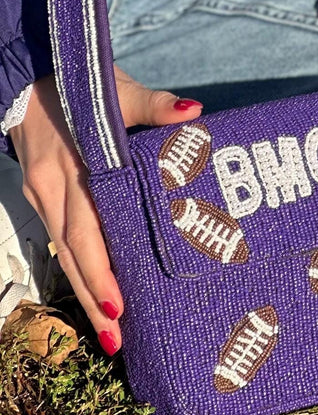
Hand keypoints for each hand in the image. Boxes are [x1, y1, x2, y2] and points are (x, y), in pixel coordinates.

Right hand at [8, 71, 201, 351]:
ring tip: (111, 333)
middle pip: (73, 254)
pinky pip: (60, 239)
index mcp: (70, 167)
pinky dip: (78, 267)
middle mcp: (52, 188)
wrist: (26, 74)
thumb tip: (194, 113)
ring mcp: (43, 195)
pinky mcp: (42, 195)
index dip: (100, 267)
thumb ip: (153, 105)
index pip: (85, 229)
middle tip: (118, 340)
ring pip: (63, 253)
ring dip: (85, 291)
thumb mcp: (116, 89)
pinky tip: (98, 292)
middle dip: (94, 299)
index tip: (118, 303)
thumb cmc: (80, 84)